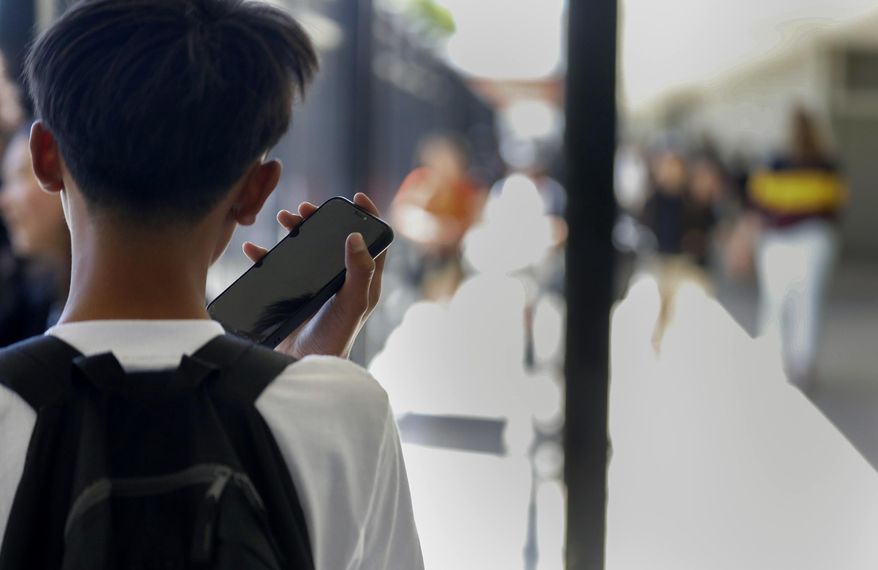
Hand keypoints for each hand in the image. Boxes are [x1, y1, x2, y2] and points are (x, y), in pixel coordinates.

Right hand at [242, 193, 387, 358]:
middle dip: (320, 220)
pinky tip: (253, 249)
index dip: (367, 217)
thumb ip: (360, 271)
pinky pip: (278, 268)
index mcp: (362, 280)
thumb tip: (355, 236)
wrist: (302, 367)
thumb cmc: (334, 338)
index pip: (372, 241)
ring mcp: (316, 287)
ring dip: (295, 231)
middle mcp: (341, 280)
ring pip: (307, 249)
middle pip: (334, 239)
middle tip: (305, 209)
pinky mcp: (292, 295)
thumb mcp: (352, 303)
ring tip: (282, 218)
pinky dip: (265, 256)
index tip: (355, 197)